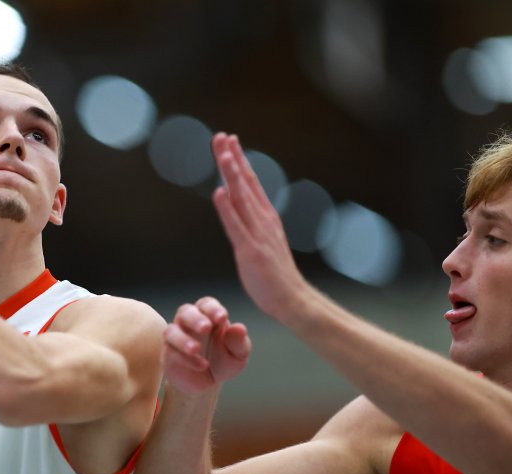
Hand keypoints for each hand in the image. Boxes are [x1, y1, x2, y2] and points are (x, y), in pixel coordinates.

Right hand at [163, 297, 251, 394]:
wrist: (207, 385)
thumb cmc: (222, 362)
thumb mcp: (237, 355)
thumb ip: (239, 342)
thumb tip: (239, 328)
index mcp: (208, 317)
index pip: (206, 304)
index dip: (212, 308)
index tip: (222, 317)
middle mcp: (189, 324)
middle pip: (185, 311)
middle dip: (195, 318)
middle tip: (205, 328)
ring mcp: (176, 339)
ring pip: (171, 331)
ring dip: (183, 339)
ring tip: (196, 349)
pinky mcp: (169, 356)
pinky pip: (172, 353)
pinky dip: (186, 359)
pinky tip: (202, 366)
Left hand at [211, 132, 309, 322]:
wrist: (292, 299)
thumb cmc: (275, 276)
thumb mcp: (262, 242)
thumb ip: (251, 224)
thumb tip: (238, 208)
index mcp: (266, 217)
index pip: (250, 183)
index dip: (238, 160)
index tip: (229, 142)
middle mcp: (263, 220)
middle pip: (245, 183)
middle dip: (232, 158)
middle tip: (221, 136)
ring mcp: (258, 234)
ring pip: (242, 198)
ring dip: (232, 174)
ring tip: (223, 153)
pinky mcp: (250, 251)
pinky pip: (236, 226)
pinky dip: (227, 208)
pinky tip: (219, 192)